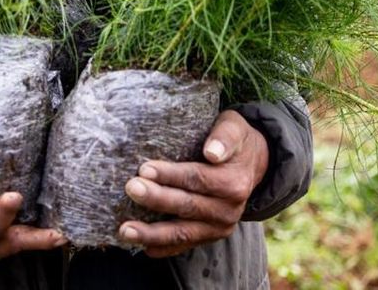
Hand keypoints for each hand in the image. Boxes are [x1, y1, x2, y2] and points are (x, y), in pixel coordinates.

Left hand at [118, 110, 268, 256]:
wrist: (253, 163)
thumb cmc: (236, 140)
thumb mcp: (234, 128)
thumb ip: (224, 137)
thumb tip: (212, 152)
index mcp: (234, 182)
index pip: (197, 179)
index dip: (170, 175)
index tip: (144, 168)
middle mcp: (229, 209)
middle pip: (186, 206)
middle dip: (156, 199)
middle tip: (130, 188)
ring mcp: (220, 226)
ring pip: (183, 233)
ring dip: (152, 234)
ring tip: (125, 230)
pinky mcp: (211, 236)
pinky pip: (185, 244)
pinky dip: (164, 248)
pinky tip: (143, 246)